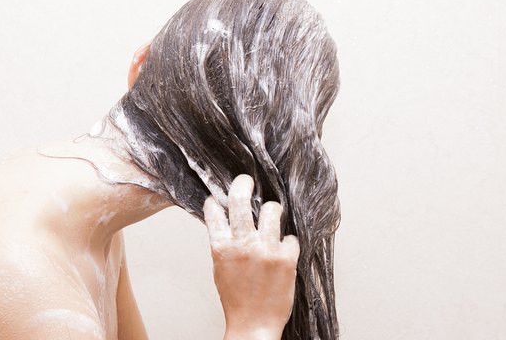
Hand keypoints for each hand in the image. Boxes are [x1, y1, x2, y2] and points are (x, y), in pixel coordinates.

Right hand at [203, 174, 299, 339]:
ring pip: (272, 209)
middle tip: (247, 181)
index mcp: (221, 247)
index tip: (217, 196)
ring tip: (273, 215)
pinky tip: (284, 251)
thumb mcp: (221, 268)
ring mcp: (266, 250)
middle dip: (243, 184)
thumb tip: (226, 219)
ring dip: (273, 210)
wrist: (254, 325)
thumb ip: (224, 244)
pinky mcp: (286, 258)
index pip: (214, 211)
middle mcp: (243, 245)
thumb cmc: (236, 299)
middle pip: (240, 199)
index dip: (215, 201)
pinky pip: (291, 236)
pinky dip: (288, 242)